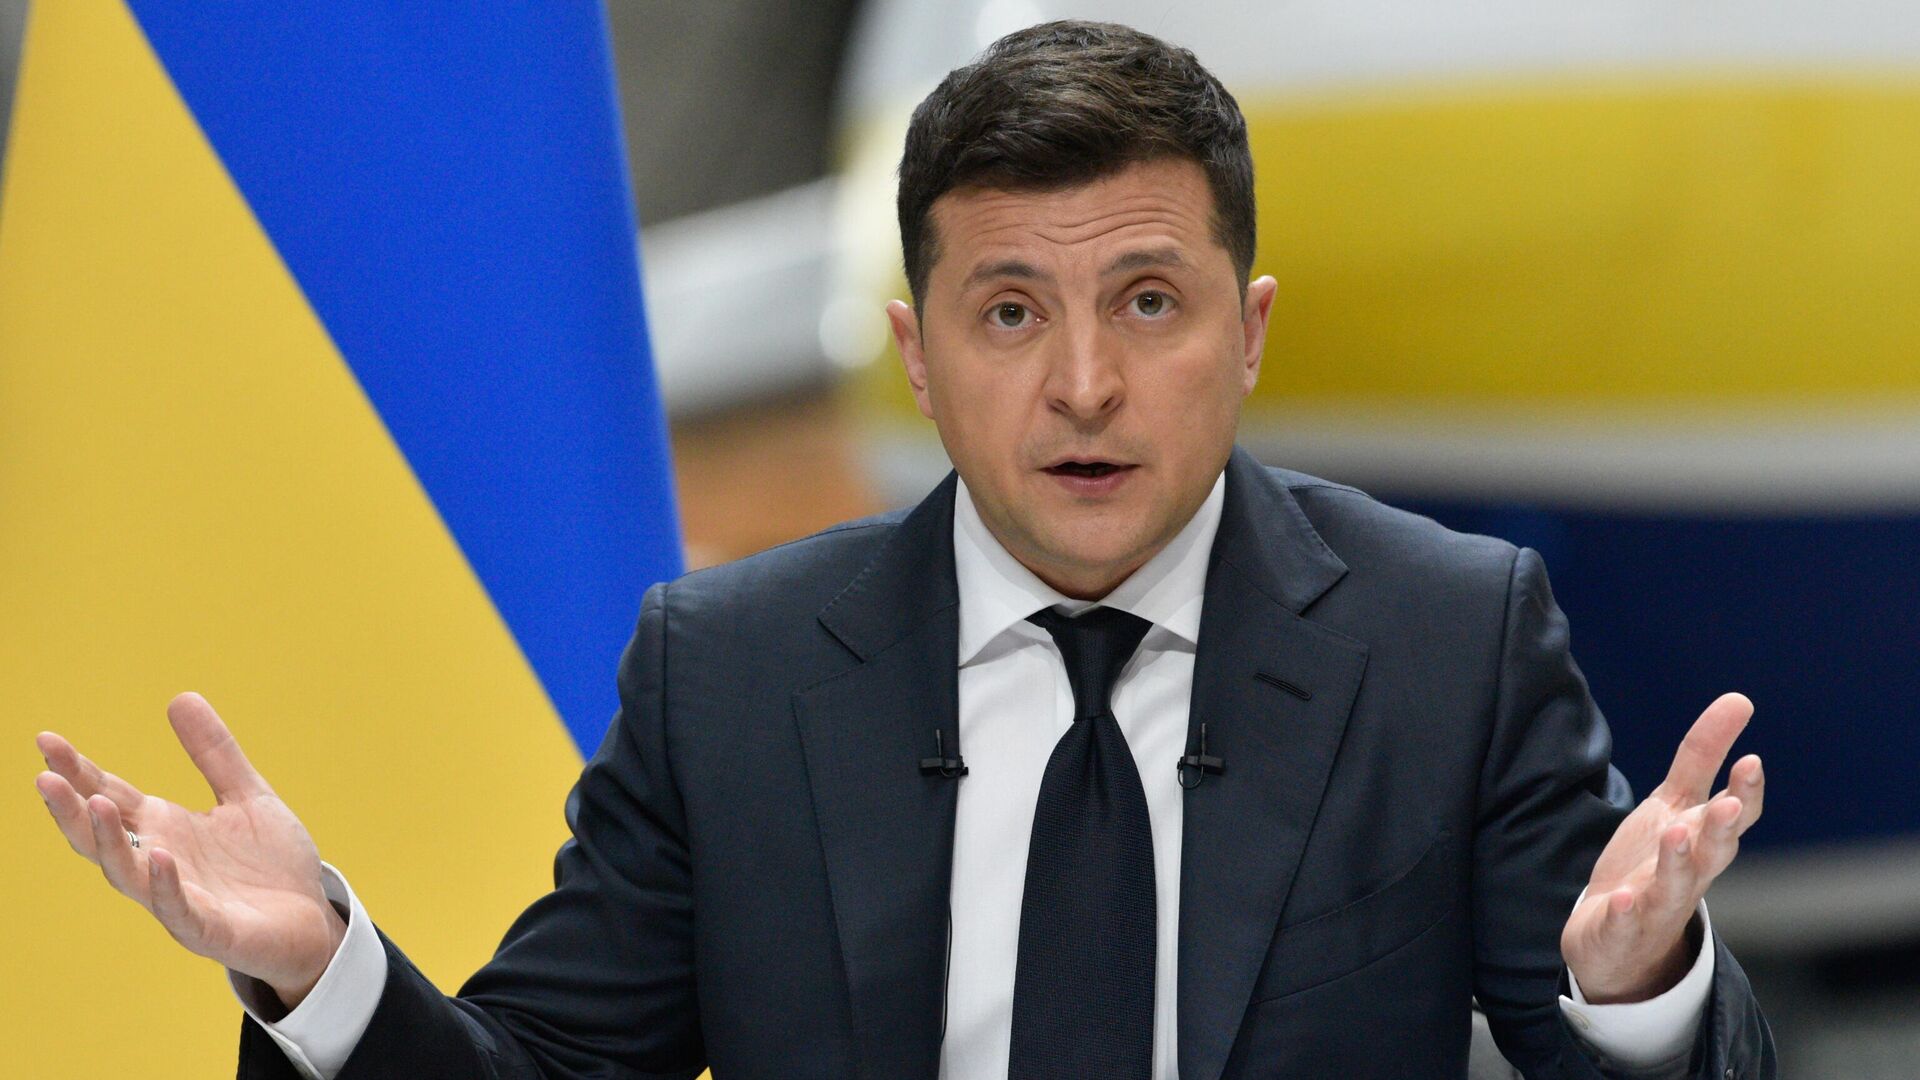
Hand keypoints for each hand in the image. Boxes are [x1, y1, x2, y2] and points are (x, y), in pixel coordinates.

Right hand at [33, 692, 345, 1009]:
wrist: (311, 919)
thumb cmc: (271, 864)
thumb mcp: (247, 797)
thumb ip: (215, 754)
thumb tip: (181, 697)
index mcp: (164, 829)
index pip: (110, 797)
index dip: (79, 772)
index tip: (47, 740)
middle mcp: (160, 863)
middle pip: (102, 836)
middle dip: (72, 809)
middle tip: (45, 777)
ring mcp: (179, 899)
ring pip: (128, 875)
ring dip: (109, 843)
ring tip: (97, 805)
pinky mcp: (210, 930)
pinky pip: (179, 910)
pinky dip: (164, 886)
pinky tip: (158, 856)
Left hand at [1561, 692, 1763, 1002]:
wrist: (1617, 941)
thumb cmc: (1655, 864)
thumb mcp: (1675, 804)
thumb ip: (1702, 756)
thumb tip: (1739, 700)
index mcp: (1702, 842)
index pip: (1732, 816)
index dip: (1744, 791)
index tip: (1752, 760)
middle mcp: (1688, 874)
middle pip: (1713, 853)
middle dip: (1721, 829)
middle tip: (1727, 805)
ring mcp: (1655, 905)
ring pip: (1673, 887)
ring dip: (1677, 863)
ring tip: (1674, 835)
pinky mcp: (1620, 929)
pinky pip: (1624, 923)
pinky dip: (1625, 912)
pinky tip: (1620, 899)